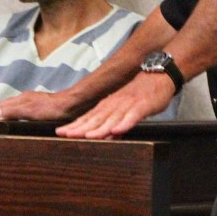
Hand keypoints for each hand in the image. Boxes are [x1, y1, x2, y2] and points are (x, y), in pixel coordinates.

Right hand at [0, 90, 75, 121]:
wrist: (71, 104)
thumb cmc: (52, 109)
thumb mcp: (29, 111)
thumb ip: (12, 111)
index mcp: (20, 99)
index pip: (1, 106)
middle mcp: (25, 98)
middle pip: (6, 104)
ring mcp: (33, 101)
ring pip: (14, 106)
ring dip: (5, 111)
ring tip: (0, 118)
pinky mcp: (40, 106)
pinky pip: (23, 108)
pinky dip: (16, 113)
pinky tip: (20, 118)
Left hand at [56, 72, 173, 138]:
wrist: (157, 77)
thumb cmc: (139, 96)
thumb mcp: (122, 110)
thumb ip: (112, 124)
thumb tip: (103, 138)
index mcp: (107, 106)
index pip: (87, 118)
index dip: (74, 126)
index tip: (59, 132)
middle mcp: (113, 105)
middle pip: (95, 119)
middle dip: (80, 128)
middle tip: (65, 135)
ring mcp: (127, 105)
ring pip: (111, 119)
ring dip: (99, 129)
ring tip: (88, 137)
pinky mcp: (141, 106)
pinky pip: (132, 117)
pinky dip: (124, 124)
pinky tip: (117, 131)